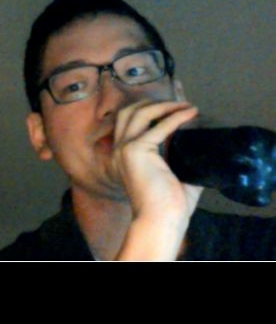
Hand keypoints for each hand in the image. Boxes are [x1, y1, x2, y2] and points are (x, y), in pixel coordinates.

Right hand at [110, 100, 203, 259]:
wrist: (159, 220)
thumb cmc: (167, 205)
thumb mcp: (172, 176)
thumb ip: (181, 161)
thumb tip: (204, 149)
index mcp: (122, 156)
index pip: (127, 123)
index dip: (145, 109)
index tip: (169, 105)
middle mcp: (119, 150)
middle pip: (127, 112)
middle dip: (150, 103)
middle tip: (175, 103)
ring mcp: (125, 148)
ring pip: (139, 113)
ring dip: (163, 105)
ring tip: (184, 106)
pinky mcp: (136, 150)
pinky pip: (159, 126)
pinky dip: (176, 117)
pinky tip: (191, 113)